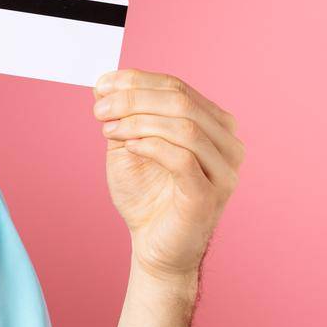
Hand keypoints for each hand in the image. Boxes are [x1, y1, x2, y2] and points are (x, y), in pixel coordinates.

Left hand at [91, 68, 243, 281]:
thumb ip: (123, 115)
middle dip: (133, 100)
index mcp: (213, 125)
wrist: (153, 246)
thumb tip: (106, 82)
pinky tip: (128, 146)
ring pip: (185, 127)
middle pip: (181, 102)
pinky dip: (150, 145)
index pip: (177, 87)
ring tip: (109, 129)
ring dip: (138, 122)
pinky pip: (183, 158)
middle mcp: (227, 144)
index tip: (100, 86)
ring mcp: (224, 170)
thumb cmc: (146, 196)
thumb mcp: (129, 145)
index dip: (136, 81)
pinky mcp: (209, 195)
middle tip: (99, 109)